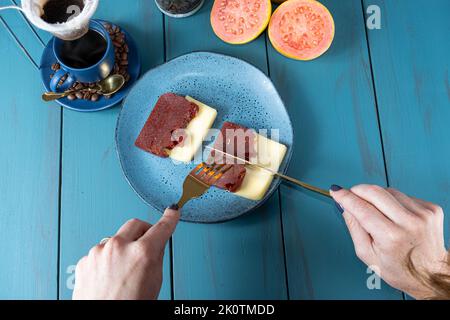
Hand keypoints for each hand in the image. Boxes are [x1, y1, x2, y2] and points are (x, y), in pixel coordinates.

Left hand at [72, 206, 179, 299]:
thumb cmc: (129, 306)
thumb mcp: (154, 282)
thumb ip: (156, 257)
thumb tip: (156, 244)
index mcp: (141, 253)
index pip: (161, 228)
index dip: (170, 218)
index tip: (172, 211)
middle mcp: (119, 247)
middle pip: (135, 224)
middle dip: (143, 231)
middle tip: (147, 243)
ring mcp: (99, 252)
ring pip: (116, 239)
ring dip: (123, 248)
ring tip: (123, 272)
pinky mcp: (85, 260)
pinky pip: (100, 252)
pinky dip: (107, 260)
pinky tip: (110, 277)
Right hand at [330, 185, 447, 298]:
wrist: (431, 274)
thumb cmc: (398, 268)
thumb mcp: (367, 254)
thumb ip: (354, 228)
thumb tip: (344, 205)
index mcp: (391, 237)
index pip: (362, 208)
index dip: (346, 197)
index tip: (336, 190)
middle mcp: (409, 223)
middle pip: (375, 192)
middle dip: (358, 190)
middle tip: (351, 195)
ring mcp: (423, 214)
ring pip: (389, 191)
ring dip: (377, 196)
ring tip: (377, 212)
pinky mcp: (432, 209)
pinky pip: (404, 196)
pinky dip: (394, 201)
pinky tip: (395, 215)